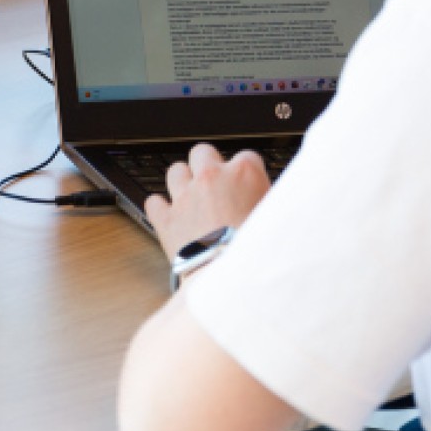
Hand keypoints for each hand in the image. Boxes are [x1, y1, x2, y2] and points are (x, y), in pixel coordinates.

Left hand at [146, 144, 272, 257]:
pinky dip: (160, 208)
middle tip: (215, 183)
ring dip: (183, 182)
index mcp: (244, 174)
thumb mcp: (277, 219)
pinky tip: (170, 216)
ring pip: (175, 171)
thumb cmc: (261, 252)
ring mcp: (186, 197)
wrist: (234, 278)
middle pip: (203, 152)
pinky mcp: (167, 219)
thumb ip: (269, 200)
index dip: (247, 171)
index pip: (247, 156)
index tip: (247, 184)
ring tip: (191, 197)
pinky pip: (153, 202)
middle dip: (208, 164)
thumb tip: (269, 198)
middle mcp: (212, 178)